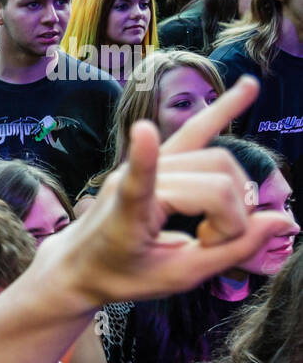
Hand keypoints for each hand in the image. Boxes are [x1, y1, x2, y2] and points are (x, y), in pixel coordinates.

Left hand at [50, 76, 295, 307]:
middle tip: (209, 242)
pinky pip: (196, 131)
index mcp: (128, 214)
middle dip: (233, 216)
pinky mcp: (158, 159)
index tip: (144, 130)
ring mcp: (145, 164)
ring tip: (209, 229)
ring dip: (232, 197)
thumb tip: (284, 220)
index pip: (140, 182)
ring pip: (218, 161)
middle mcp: (133, 178)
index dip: (145, 157)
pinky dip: (223, 111)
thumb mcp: (177, 276)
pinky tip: (249, 87)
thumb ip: (232, 250)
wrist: (79, 264)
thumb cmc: (122, 274)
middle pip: (217, 178)